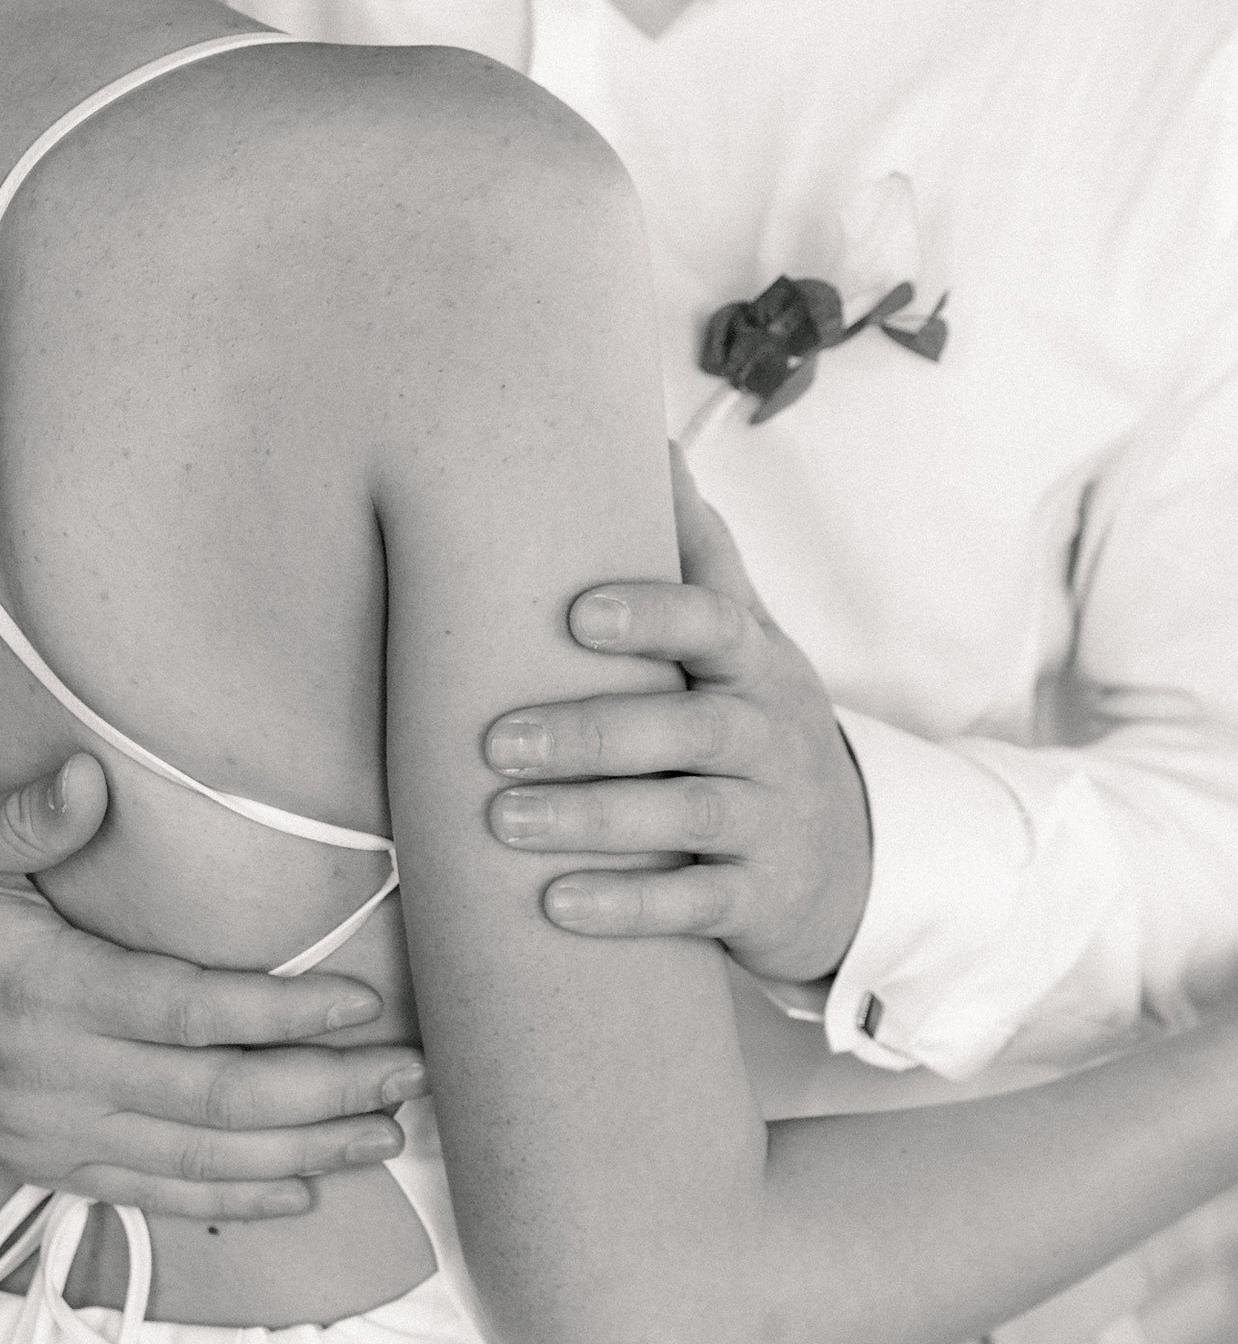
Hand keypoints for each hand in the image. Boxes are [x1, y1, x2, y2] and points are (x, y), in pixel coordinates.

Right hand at [0, 755, 422, 1221]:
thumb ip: (23, 819)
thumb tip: (91, 779)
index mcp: (45, 994)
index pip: (191, 1012)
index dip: (284, 1014)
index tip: (366, 1003)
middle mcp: (57, 1078)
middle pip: (216, 1098)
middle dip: (325, 1093)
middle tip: (413, 1079)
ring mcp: (51, 1133)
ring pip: (199, 1158)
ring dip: (302, 1154)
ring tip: (387, 1136)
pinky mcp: (43, 1161)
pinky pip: (151, 1195)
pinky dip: (230, 1199)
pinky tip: (300, 1192)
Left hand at [484, 449, 871, 982]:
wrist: (849, 864)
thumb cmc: (760, 731)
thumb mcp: (747, 642)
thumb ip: (698, 555)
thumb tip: (648, 436)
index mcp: (754, 666)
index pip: (714, 626)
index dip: (651, 615)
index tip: (575, 613)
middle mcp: (769, 738)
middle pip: (689, 728)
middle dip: (591, 733)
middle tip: (494, 742)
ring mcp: (770, 821)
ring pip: (684, 817)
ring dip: (592, 821)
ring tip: (503, 823)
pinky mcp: (761, 900)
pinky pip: (695, 906)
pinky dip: (627, 905)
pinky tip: (554, 906)